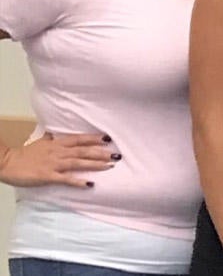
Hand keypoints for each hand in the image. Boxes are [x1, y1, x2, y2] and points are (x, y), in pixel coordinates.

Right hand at [0, 132, 114, 187]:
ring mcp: (53, 164)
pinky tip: (89, 184)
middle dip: (100, 152)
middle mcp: (57, 152)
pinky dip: (78, 181)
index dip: (94, 139)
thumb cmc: (23, 155)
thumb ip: (48, 139)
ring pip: (77, 163)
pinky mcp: (48, 176)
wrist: (6, 163)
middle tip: (117, 155)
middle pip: (82, 151)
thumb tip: (51, 133)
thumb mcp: (38, 143)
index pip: (79, 139)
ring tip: (109, 166)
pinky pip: (65, 179)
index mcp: (56, 144)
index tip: (108, 138)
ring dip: (94, 164)